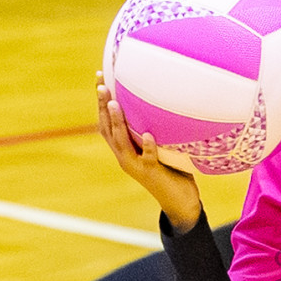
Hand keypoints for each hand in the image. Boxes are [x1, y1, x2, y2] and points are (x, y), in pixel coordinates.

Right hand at [97, 74, 202, 232]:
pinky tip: (147, 134)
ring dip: (117, 122)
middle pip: (107, 129)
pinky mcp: (152, 173)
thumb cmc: (172, 171)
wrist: (180, 203)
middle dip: (102, 106)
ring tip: (114, 103)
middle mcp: (125, 157)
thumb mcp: (160, 146)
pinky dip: (148, 146)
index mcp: (125, 149)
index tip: (100, 78)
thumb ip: (156, 128)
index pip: (106, 123)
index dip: (100, 102)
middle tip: (101, 84)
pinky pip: (148, 158)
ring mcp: (137, 165)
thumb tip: (164, 99)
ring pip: (122, 142)